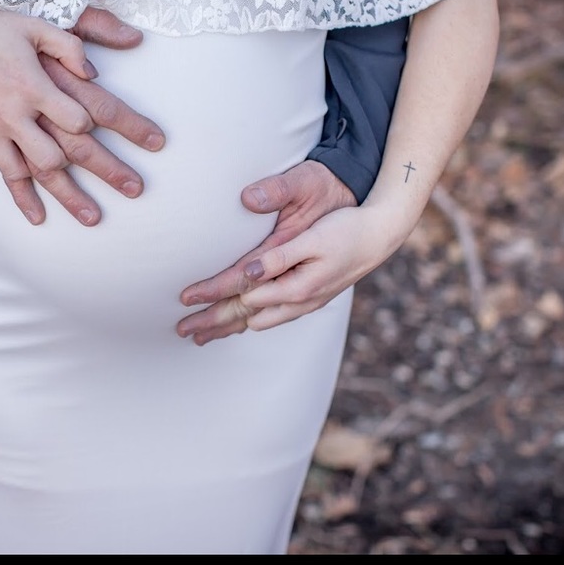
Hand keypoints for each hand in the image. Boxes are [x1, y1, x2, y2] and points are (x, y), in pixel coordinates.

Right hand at [0, 6, 164, 225]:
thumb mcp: (36, 24)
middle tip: (131, 191)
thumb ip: (71, 46)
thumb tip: (97, 71)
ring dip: (57, 198)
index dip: (95, 128)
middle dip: (93, 176)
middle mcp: (12, 114)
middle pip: (53, 159)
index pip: (77, 121)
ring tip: (88, 218)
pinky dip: (14, 179)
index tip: (111, 131)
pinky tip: (32, 198)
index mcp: (33, 86)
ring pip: (23, 174)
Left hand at [176, 161, 361, 344]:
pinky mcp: (308, 297)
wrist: (381, 234)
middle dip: (212, 323)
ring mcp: (304, 302)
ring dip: (228, 327)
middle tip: (182, 330)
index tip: (185, 298)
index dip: (211, 295)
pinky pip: (271, 317)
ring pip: (257, 321)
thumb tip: (248, 270)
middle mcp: (297, 300)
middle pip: (244, 316)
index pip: (241, 293)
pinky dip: (248, 321)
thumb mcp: (313, 237)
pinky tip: (239, 322)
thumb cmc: (347, 228)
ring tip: (202, 336)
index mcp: (295, 285)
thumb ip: (278, 255)